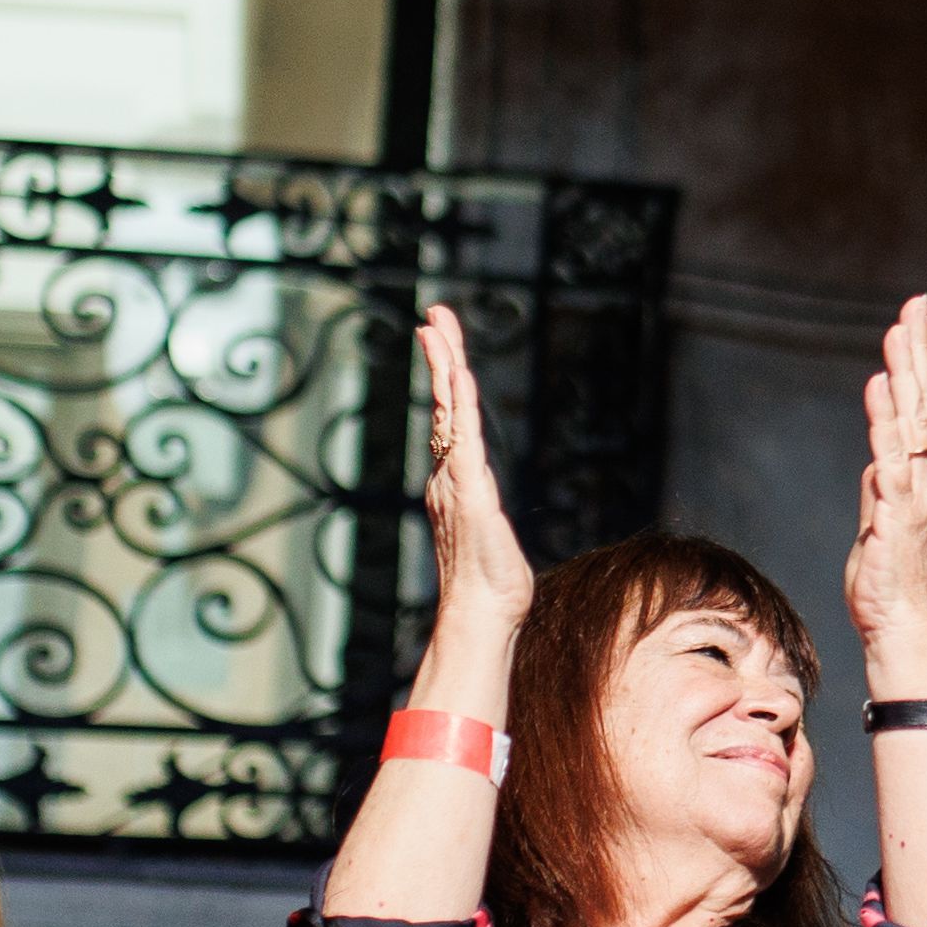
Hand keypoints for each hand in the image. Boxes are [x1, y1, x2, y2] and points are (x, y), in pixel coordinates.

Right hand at [419, 307, 532, 631]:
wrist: (481, 612)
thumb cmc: (491, 585)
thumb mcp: (492, 537)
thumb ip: (487, 517)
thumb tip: (486, 518)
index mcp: (455, 480)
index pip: (450, 418)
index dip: (446, 380)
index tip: (441, 344)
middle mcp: (448, 474)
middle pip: (443, 402)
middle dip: (441, 355)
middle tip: (434, 314)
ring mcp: (454, 480)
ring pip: (449, 411)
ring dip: (446, 366)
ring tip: (439, 327)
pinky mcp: (469, 491)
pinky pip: (465, 439)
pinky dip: (461, 405)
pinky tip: (460, 375)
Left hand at [848, 296, 926, 659]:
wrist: (901, 625)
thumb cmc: (889, 577)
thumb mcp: (880, 518)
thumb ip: (883, 483)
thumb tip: (881, 456)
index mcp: (923, 474)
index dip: (926, 362)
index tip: (922, 318)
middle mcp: (926, 476)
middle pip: (926, 403)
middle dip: (920, 352)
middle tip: (917, 305)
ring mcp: (914, 493)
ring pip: (912, 422)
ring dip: (907, 375)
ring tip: (899, 332)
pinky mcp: (896, 513)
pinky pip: (891, 458)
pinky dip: (886, 422)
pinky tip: (879, 388)